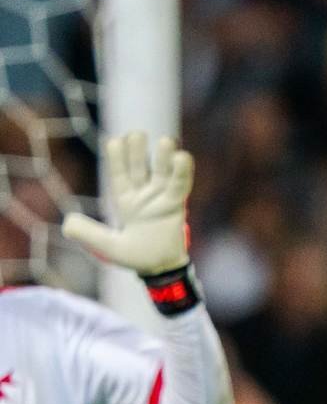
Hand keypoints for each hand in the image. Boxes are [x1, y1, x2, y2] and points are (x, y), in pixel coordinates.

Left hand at [61, 131, 192, 275]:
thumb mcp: (107, 246)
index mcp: (125, 201)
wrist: (159, 269)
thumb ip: (88, 234)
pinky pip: (180, 186)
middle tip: (138, 134)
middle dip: (138, 151)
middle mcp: (143, 195)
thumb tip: (67, 224)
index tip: (114, 140)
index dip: (117, 158)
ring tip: (165, 141)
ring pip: (162, 173)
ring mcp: (160, 199)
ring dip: (163, 157)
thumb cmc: (135, 257)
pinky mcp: (176, 206)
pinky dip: (182, 173)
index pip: (119, 174)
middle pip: (140, 168)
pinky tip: (183, 157)